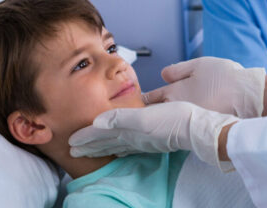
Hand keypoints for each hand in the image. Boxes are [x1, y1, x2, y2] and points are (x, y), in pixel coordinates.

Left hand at [69, 101, 237, 169]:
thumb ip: (121, 118)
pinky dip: (120, 146)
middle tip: (73, 151)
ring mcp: (144, 141)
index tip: (70, 142)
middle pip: (106, 143)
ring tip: (90, 150)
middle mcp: (134, 138)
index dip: (85, 139)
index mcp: (129, 131)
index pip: (101, 136)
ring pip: (116, 145)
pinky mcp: (154, 140)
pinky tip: (121, 147)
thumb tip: (97, 121)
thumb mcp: (144, 116)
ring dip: (102, 147)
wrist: (197, 129)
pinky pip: (130, 145)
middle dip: (89, 146)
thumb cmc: (174, 120)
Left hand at [143, 57, 264, 117]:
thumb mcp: (199, 64)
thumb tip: (162, 75)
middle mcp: (177, 109)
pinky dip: (180, 122)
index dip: (143, 99)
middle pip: (156, 113)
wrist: (247, 97)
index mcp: (173, 92)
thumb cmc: (223, 77)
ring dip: (164, 118)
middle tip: (141, 112)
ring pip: (170, 119)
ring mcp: (188, 120)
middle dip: (149, 112)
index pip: (151, 98)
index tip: (136, 102)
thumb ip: (178, 70)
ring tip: (159, 117)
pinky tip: (182, 120)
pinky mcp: (200, 127)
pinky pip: (184, 124)